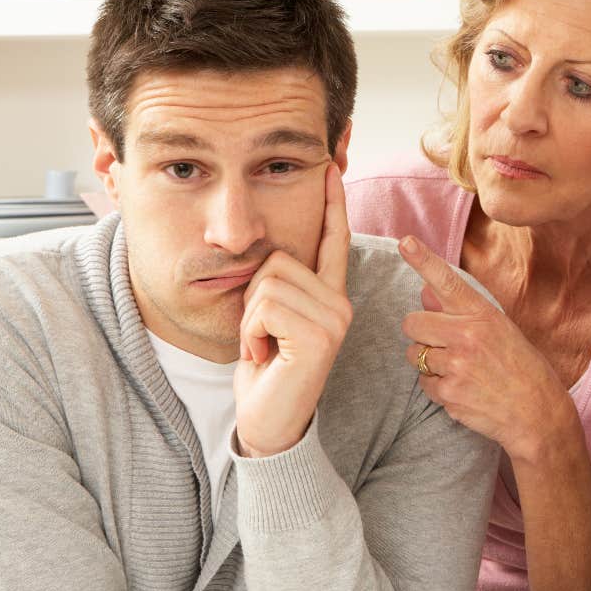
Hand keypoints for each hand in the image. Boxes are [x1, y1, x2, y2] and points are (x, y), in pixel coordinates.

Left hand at [233, 164, 351, 457]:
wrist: (267, 423)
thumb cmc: (263, 373)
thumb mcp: (266, 319)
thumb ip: (274, 286)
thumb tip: (264, 249)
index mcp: (330, 296)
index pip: (334, 240)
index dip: (332, 204)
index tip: (331, 168)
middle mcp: (340, 304)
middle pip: (278, 259)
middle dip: (253, 296)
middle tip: (262, 336)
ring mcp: (334, 320)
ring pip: (268, 281)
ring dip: (250, 318)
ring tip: (263, 347)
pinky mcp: (320, 337)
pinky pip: (265, 306)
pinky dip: (251, 332)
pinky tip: (263, 357)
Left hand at [397, 235, 572, 464]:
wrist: (537, 412)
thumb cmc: (520, 367)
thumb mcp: (499, 330)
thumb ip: (460, 311)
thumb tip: (424, 292)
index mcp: (483, 314)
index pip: (447, 281)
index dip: (423, 260)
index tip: (405, 242)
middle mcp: (468, 335)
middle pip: (412, 323)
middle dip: (421, 334)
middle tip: (444, 345)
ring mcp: (457, 365)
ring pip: (414, 355)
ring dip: (428, 362)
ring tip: (460, 369)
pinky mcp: (449, 393)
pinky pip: (423, 383)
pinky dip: (437, 387)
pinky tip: (463, 389)